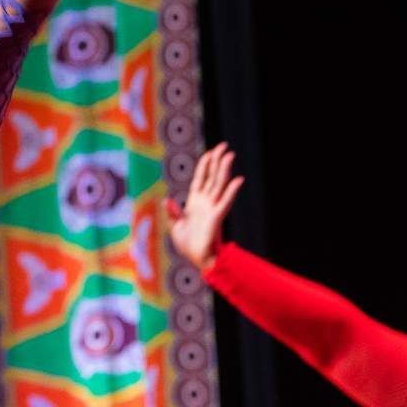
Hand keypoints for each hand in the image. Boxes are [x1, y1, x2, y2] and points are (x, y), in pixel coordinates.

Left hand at [165, 142, 243, 268]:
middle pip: (212, 177)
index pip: (201, 178)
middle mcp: (205, 202)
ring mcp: (212, 208)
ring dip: (224, 170)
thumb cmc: (188, 244)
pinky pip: (225, 201)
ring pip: (219, 185)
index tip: (211, 152)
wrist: (197, 259)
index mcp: (195, 202)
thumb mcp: (176, 227)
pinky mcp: (216, 217)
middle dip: (217, 161)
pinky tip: (238, 179)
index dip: (205, 165)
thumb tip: (168, 200)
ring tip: (230, 155)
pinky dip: (232, 191)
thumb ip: (173, 213)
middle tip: (224, 146)